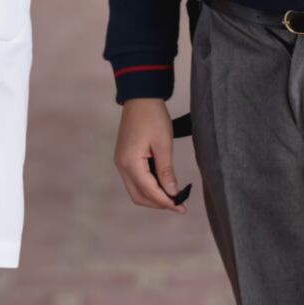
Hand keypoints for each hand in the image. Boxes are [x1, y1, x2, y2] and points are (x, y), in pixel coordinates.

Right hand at [113, 98, 185, 212]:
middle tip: (178, 204)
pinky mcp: (124, 157)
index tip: (182, 208)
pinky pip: (135, 180)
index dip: (166, 202)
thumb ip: (166, 171)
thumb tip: (171, 193)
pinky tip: (163, 184)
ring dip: (153, 196)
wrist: (140, 96)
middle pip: (138, 196)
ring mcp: (121, 161)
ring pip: (136, 190)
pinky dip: (148, 186)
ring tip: (172, 196)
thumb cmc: (153, 116)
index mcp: (130, 162)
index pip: (149, 191)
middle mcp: (121, 165)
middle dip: (158, 203)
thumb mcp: (164, 144)